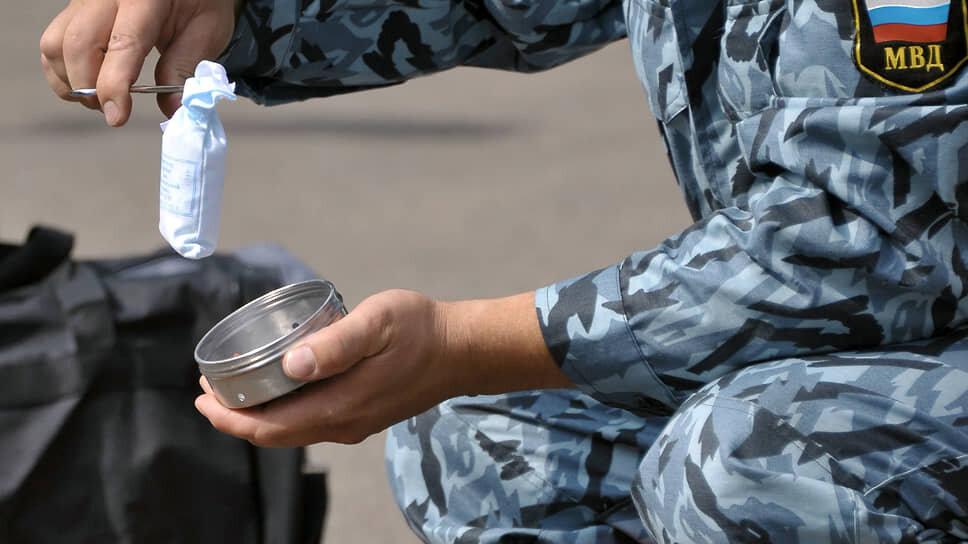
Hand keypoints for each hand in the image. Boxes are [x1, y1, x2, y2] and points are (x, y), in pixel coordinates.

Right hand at [40, 0, 241, 125]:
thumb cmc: (196, 2)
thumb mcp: (206, 31)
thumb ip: (185, 68)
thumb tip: (172, 109)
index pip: (122, 44)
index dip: (114, 85)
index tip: (116, 117)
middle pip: (79, 46)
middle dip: (91, 89)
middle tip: (113, 111)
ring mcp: (84, 1)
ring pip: (56, 46)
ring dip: (73, 82)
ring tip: (102, 98)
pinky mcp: (73, 10)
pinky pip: (52, 43)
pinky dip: (62, 72)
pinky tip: (88, 84)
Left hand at [194, 289, 573, 446]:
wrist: (461, 350)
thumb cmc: (420, 329)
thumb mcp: (377, 323)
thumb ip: (336, 344)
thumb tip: (291, 364)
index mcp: (340, 406)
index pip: (269, 427)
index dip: (228, 416)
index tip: (200, 395)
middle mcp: (344, 424)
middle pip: (275, 435)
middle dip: (235, 417)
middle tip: (207, 390)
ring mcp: (355, 424)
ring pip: (293, 431)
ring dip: (259, 415)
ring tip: (236, 387)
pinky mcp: (363, 416)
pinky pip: (311, 423)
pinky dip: (284, 411)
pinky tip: (280, 386)